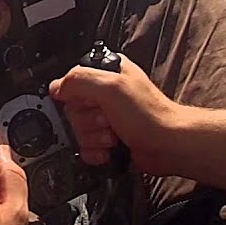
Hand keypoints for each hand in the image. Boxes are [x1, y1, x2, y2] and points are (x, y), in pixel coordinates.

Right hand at [48, 55, 185, 176]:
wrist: (169, 147)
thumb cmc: (151, 115)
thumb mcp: (111, 87)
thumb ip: (78, 81)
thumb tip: (56, 87)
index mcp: (105, 72)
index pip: (70, 82)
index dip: (75, 97)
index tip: (89, 103)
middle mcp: (104, 94)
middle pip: (72, 109)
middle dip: (88, 121)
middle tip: (107, 119)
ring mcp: (106, 117)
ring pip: (78, 130)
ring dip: (94, 137)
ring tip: (113, 134)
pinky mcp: (108, 138)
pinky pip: (86, 146)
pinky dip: (95, 152)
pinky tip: (110, 148)